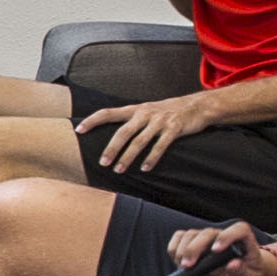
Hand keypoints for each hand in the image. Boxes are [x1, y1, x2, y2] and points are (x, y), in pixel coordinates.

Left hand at [76, 94, 209, 173]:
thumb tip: (109, 137)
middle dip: (111, 148)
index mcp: (135, 110)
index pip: (108, 113)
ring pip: (140, 141)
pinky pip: (161, 145)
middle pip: (123, 132)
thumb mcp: (146, 111)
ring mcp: (160, 121)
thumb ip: (130, 121)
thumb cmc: (167, 111)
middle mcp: (145, 113)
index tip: (78, 130)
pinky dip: (152, 157)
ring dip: (128, 157)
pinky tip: (145, 168)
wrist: (198, 105)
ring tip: (118, 170)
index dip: (93, 120)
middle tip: (102, 163)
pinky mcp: (175, 128)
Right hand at [170, 220, 276, 275]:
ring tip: (183, 267)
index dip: (227, 236)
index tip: (216, 251)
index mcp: (244, 240)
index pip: (239, 229)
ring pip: (190, 234)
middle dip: (194, 248)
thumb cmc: (249, 275)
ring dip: (182, 250)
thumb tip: (232, 265)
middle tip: (187, 266)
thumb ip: (242, 272)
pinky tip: (178, 261)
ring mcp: (209, 237)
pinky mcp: (195, 241)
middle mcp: (224, 235)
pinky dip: (174, 248)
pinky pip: (179, 237)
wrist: (243, 273)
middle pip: (207, 233)